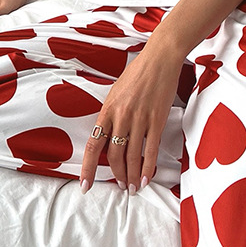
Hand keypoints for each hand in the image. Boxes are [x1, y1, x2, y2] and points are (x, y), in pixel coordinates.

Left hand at [79, 47, 183, 194]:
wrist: (160, 58)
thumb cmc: (138, 72)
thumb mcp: (116, 91)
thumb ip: (111, 113)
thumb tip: (108, 134)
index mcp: (108, 109)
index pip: (94, 144)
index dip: (88, 168)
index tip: (85, 184)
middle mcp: (122, 116)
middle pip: (114, 154)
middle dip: (116, 174)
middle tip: (120, 186)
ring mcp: (140, 119)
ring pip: (132, 155)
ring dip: (131, 175)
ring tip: (132, 187)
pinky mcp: (157, 120)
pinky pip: (151, 149)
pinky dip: (148, 166)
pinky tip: (145, 178)